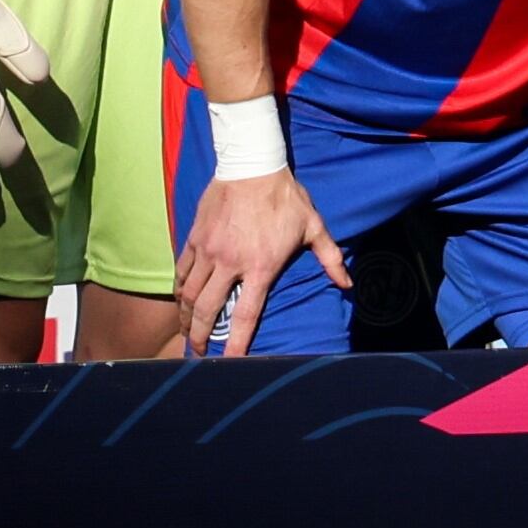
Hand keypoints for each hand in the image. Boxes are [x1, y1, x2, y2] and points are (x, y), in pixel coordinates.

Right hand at [176, 170, 347, 356]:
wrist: (252, 165)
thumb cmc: (286, 197)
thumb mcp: (314, 227)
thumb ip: (330, 259)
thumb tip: (348, 284)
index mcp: (260, 266)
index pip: (246, 315)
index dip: (237, 343)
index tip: (230, 362)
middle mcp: (230, 263)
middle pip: (208, 310)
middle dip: (200, 337)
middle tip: (198, 354)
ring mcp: (209, 251)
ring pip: (189, 294)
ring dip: (186, 318)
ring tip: (188, 333)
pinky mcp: (195, 238)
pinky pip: (182, 271)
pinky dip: (179, 290)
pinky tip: (182, 301)